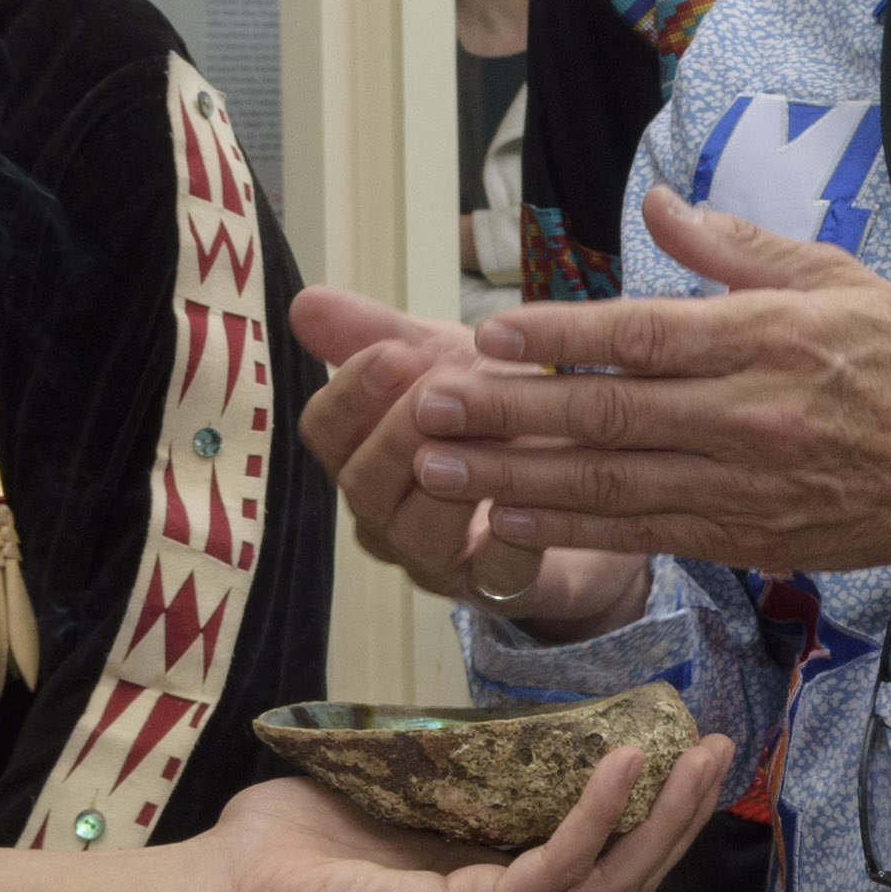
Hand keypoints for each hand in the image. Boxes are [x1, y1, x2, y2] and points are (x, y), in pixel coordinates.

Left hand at [164, 746, 736, 891]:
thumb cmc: (283, 852)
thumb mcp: (385, 788)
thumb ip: (439, 763)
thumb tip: (469, 711)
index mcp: (487, 888)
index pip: (592, 857)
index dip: (648, 809)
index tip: (682, 744)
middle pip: (624, 873)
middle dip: (682, 812)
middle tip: (722, 746)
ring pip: (609, 880)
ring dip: (664, 816)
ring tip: (702, 754)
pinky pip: (554, 866)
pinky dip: (595, 814)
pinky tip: (622, 764)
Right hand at [290, 282, 651, 637]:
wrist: (588, 483)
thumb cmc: (494, 423)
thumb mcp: (443, 364)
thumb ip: (379, 334)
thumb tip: (302, 302)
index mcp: (363, 456)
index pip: (324, 432)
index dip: (351, 393)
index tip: (394, 353)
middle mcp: (386, 517)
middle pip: (361, 485)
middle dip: (400, 433)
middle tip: (444, 390)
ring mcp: (440, 561)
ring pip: (417, 534)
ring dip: (452, 478)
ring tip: (492, 430)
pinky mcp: (502, 589)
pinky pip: (497, 575)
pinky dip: (511, 539)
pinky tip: (526, 499)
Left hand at [409, 190, 890, 584]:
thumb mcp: (837, 278)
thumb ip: (738, 247)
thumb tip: (661, 201)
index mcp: (769, 339)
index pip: (645, 337)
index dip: (560, 338)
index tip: (489, 332)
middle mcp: (749, 416)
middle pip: (609, 416)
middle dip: (509, 412)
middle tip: (429, 407)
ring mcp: (743, 485)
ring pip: (611, 483)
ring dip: (516, 476)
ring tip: (437, 469)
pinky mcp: (744, 536)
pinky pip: (643, 532)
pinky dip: (571, 528)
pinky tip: (509, 518)